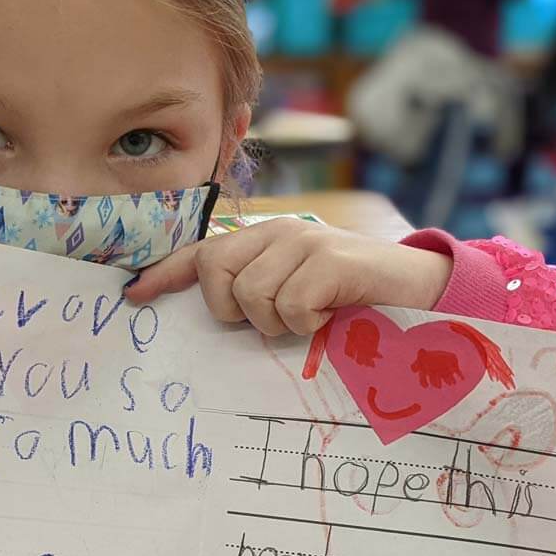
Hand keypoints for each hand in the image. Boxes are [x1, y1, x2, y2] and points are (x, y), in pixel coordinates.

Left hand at [124, 218, 452, 335]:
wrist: (421, 294)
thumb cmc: (351, 305)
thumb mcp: (295, 296)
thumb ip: (254, 295)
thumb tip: (209, 320)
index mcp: (265, 240)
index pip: (201, 251)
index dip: (165, 273)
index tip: (134, 296)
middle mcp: (280, 231)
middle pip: (215, 271)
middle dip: (233, 310)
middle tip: (273, 320)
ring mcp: (307, 241)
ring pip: (251, 295)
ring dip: (278, 323)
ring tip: (310, 320)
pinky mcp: (332, 261)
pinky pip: (289, 304)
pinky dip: (306, 324)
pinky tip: (329, 319)